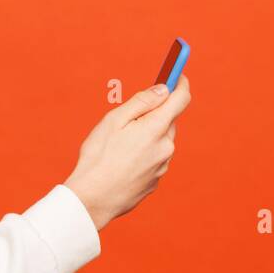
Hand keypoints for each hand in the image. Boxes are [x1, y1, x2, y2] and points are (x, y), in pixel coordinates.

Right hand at [63, 75, 190, 231]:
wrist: (93, 199)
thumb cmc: (98, 157)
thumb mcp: (114, 121)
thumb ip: (141, 102)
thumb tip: (162, 89)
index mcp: (156, 128)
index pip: (181, 99)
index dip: (180, 83)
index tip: (176, 74)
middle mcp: (166, 147)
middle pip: (168, 121)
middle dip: (154, 114)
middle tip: (129, 118)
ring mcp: (162, 166)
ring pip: (160, 141)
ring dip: (147, 136)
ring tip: (118, 146)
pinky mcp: (155, 181)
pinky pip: (154, 160)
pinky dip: (143, 155)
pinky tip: (121, 162)